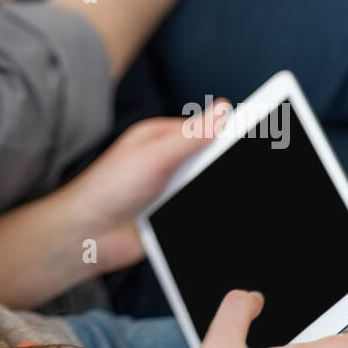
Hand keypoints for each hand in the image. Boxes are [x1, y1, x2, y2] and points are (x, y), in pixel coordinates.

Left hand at [72, 99, 232, 244]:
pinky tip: (214, 220)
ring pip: (208, 186)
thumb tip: (223, 110)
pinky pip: (200, 210)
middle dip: (228, 165)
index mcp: (162, 137)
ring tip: (223, 193)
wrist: (86, 236)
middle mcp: (169, 161)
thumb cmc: (107, 188)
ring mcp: (172, 190)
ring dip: (216, 190)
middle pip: (213, 160)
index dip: (233, 132)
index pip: (208, 128)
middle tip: (248, 172)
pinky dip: (207, 214)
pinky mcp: (173, 217)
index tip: (261, 132)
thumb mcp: (153, 155)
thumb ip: (190, 136)